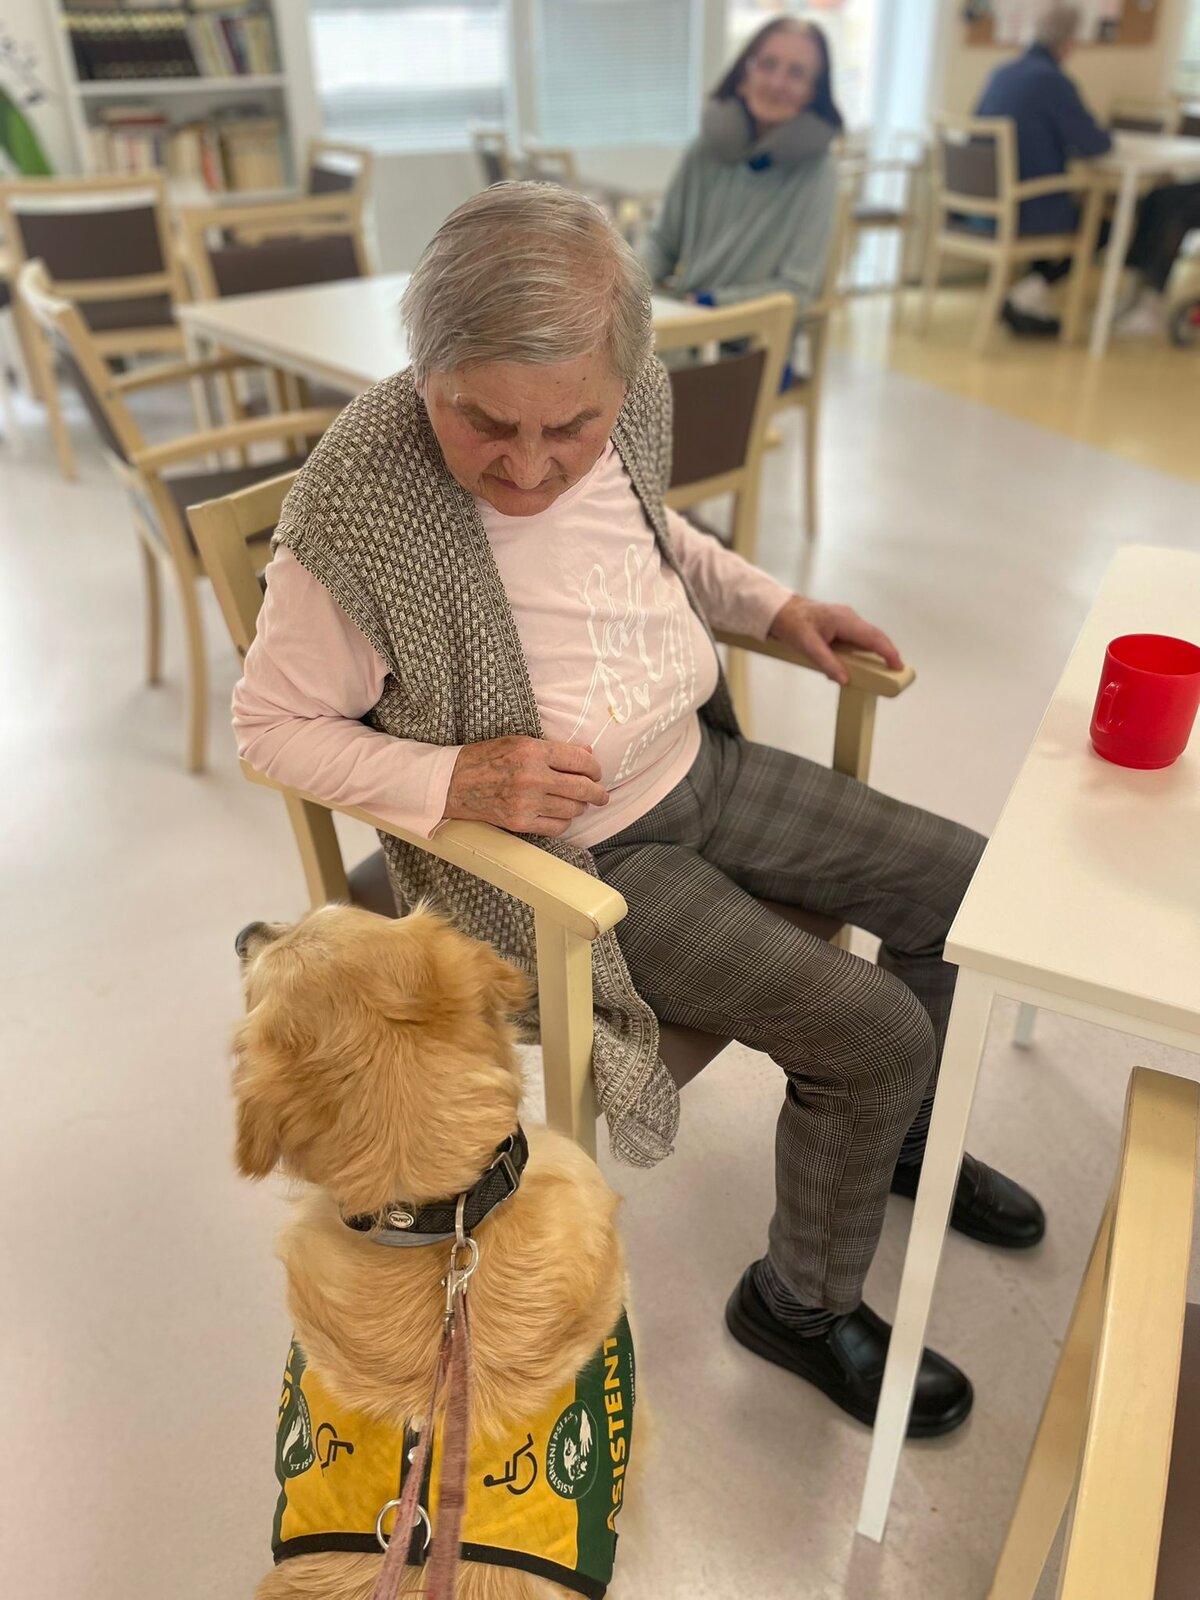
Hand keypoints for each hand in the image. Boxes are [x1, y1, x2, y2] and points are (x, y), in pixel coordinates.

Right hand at [444, 738, 608, 837]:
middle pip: (582, 788)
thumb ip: (554, 749)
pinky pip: (557, 827)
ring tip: (577, 803)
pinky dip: (563, 822)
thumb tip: (587, 754)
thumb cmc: (485, 758)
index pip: (579, 761)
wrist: (452, 783)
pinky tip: (560, 815)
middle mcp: (533, 777)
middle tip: (601, 795)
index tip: (596, 773)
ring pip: (572, 810)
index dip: (594, 769)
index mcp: (533, 751)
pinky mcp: (520, 823)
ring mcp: (527, 803)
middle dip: (597, 793)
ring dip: (580, 807)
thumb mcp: (518, 742)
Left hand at [767, 596, 903, 686]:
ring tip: (881, 670)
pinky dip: (863, 650)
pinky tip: (859, 663)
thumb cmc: (792, 622)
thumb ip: (827, 662)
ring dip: (875, 652)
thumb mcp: (807, 646)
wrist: (781, 610)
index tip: (897, 665)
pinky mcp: (842, 625)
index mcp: (844, 620)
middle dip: (887, 653)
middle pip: (875, 637)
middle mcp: (849, 618)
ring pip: (867, 637)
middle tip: (895, 671)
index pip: (873, 637)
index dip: (888, 652)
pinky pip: (858, 638)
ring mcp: (847, 620)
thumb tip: (845, 678)